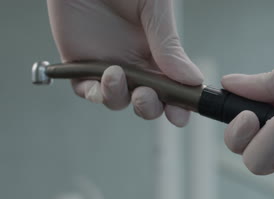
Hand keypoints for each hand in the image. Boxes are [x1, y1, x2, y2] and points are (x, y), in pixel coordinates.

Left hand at [47, 0, 203, 125]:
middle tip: (148, 96)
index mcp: (159, 54)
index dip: (178, 106)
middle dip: (150, 107)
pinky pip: (87, 90)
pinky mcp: (81, 64)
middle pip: (148, 102)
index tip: (181, 113)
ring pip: (118, 101)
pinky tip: (103, 76)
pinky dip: (95, 92)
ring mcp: (110, 67)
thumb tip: (192, 80)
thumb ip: (169, 46)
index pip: (173, 89)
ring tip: (117, 74)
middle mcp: (136, 65)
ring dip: (120, 98)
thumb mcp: (155, 9)